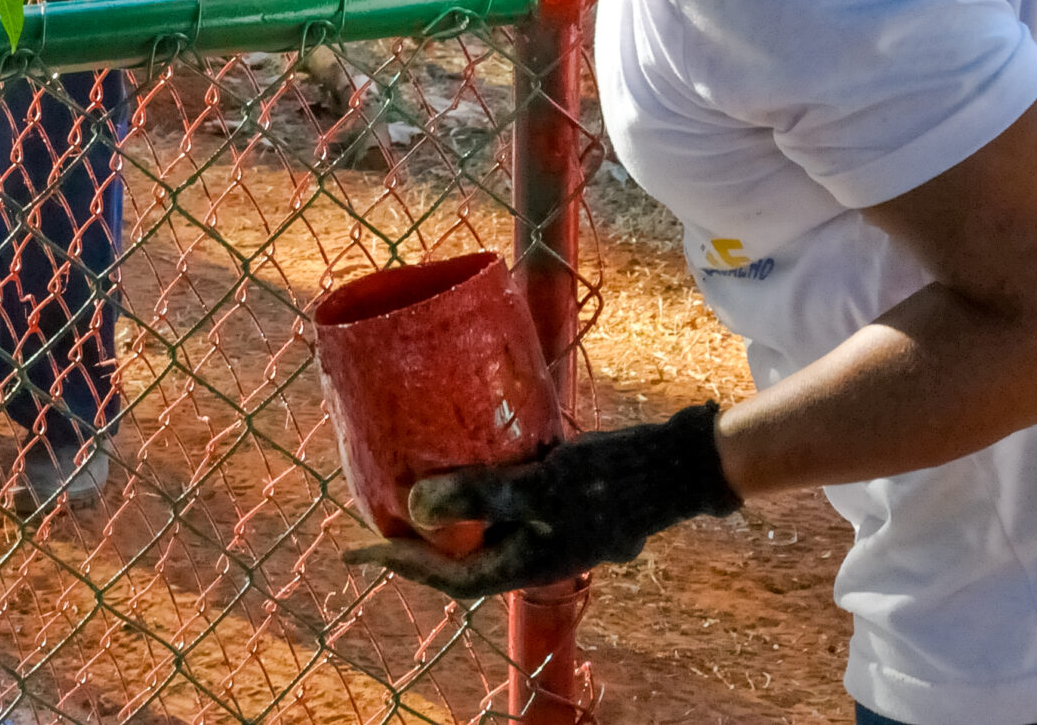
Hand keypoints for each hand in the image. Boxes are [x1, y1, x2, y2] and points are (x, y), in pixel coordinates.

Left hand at [345, 403, 740, 599]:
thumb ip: (477, 497)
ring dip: (452, 517)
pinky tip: (475, 459)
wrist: (679, 468)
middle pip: (463, 559)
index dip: (399, 563)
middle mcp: (535, 558)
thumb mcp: (537, 486)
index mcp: (524, 567)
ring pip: (488, 534)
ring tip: (417, 485)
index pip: (446, 577)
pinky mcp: (567, 508)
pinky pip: (511, 510)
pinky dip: (484, 494)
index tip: (357, 549)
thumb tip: (413, 509)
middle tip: (380, 514)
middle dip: (419, 543)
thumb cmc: (608, 480)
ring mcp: (554, 535)